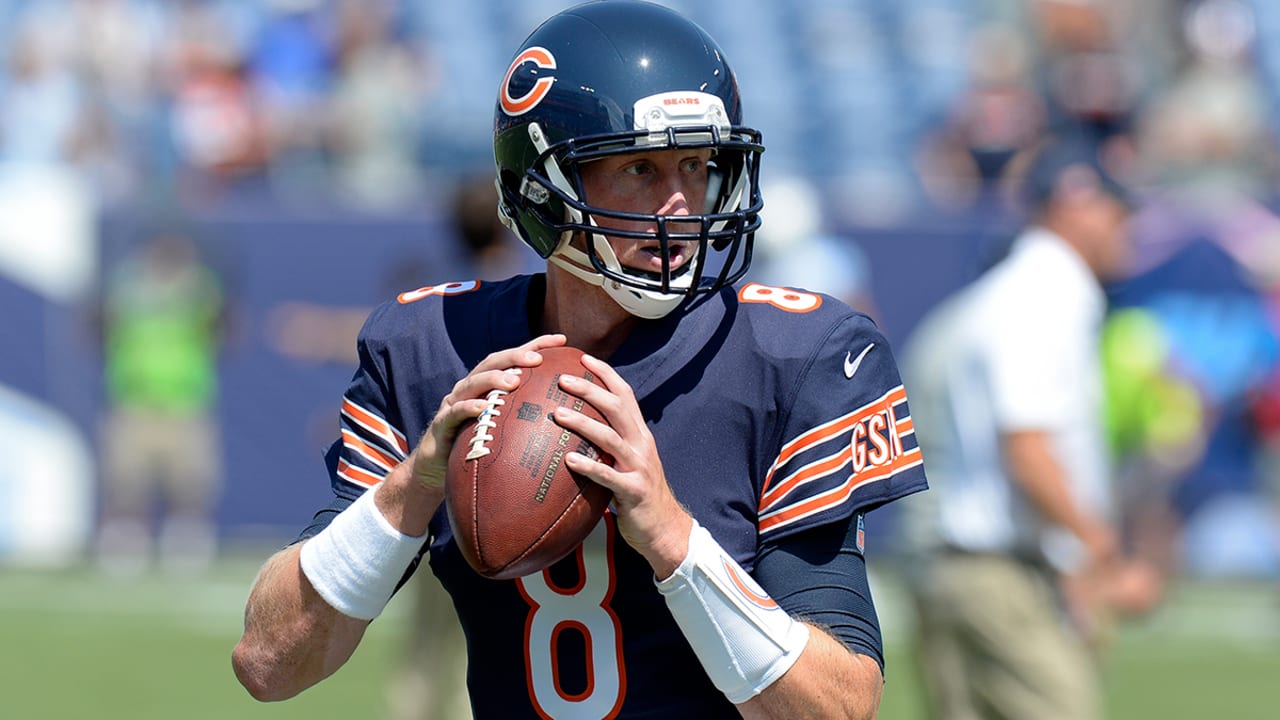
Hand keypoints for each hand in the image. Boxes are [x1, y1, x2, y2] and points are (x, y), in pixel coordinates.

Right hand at [409, 334, 567, 491]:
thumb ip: (528, 419)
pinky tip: (482, 408)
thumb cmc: (476, 447)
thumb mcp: (504, 430)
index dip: (537, 346)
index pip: (514, 359)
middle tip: (538, 358)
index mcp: (488, 386)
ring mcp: (454, 404)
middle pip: (493, 363)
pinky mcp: (442, 424)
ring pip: (473, 383)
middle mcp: (470, 389)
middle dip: (515, 356)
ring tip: (514, 380)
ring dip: (494, 379)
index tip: (562, 341)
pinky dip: (468, 408)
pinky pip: (455, 413)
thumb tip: (571, 418)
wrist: (436, 469)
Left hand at [553, 353, 692, 577]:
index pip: (625, 394)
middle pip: (617, 407)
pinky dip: (589, 466)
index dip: (605, 374)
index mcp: (640, 434)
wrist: (665, 528)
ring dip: (583, 423)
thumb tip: (577, 430)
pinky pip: (608, 476)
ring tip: (558, 413)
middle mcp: (641, 444)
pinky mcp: (633, 490)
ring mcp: (639, 466)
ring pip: (610, 437)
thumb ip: (610, 444)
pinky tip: (569, 461)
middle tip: (563, 378)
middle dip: (591, 389)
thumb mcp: (628, 462)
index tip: (583, 358)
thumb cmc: (639, 495)